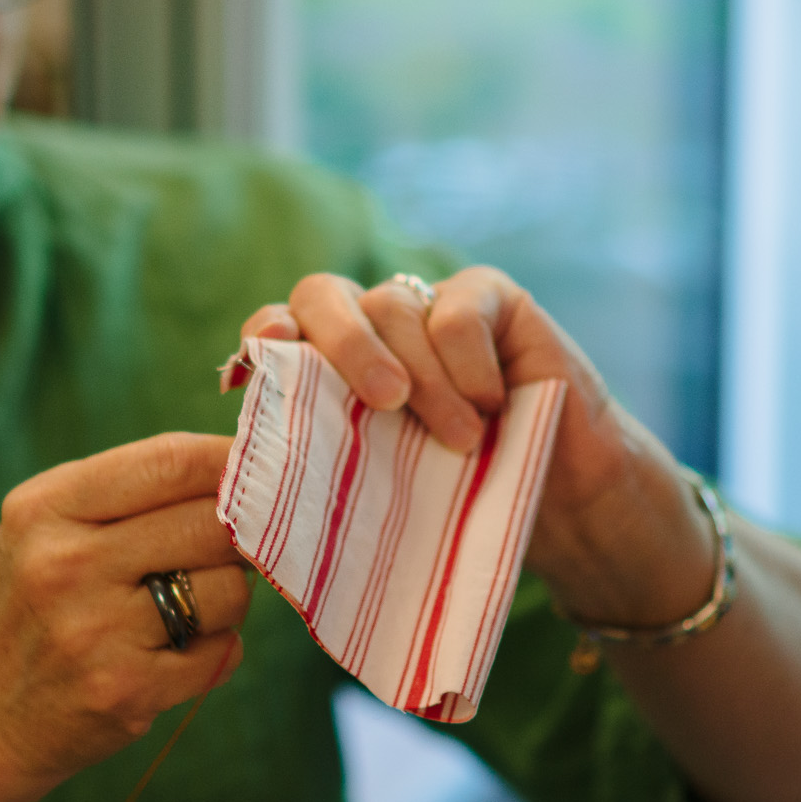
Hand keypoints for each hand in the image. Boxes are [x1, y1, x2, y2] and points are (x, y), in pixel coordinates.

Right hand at [0, 432, 252, 782]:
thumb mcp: (46, 530)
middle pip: (212, 524)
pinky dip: (215, 652)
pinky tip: (171, 656)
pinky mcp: (126, 691)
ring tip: (183, 610)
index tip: (265, 468)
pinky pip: (224, 653)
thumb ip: (130, 494)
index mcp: (46, 507)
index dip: (234, 461)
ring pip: (229, 591)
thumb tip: (244, 470)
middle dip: (239, 535)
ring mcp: (95, 631)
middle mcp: (66, 564)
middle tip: (226, 550)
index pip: (170, 461)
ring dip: (226, 599)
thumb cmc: (31, 606)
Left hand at [238, 269, 706, 620]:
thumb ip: (317, 478)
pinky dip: (467, 359)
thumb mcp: (378, 497)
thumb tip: (240, 507)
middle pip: (321, 294)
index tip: (271, 363)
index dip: (266, 337)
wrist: (560, 503)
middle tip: (383, 403)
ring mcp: (426, 305)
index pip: (275, 328)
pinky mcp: (488, 296)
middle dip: (344, 345)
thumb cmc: (458, 506)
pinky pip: (457, 307)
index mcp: (326, 369)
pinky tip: (491, 404)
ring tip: (461, 442)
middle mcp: (369, 328)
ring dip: (425, 378)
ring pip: (393, 305)